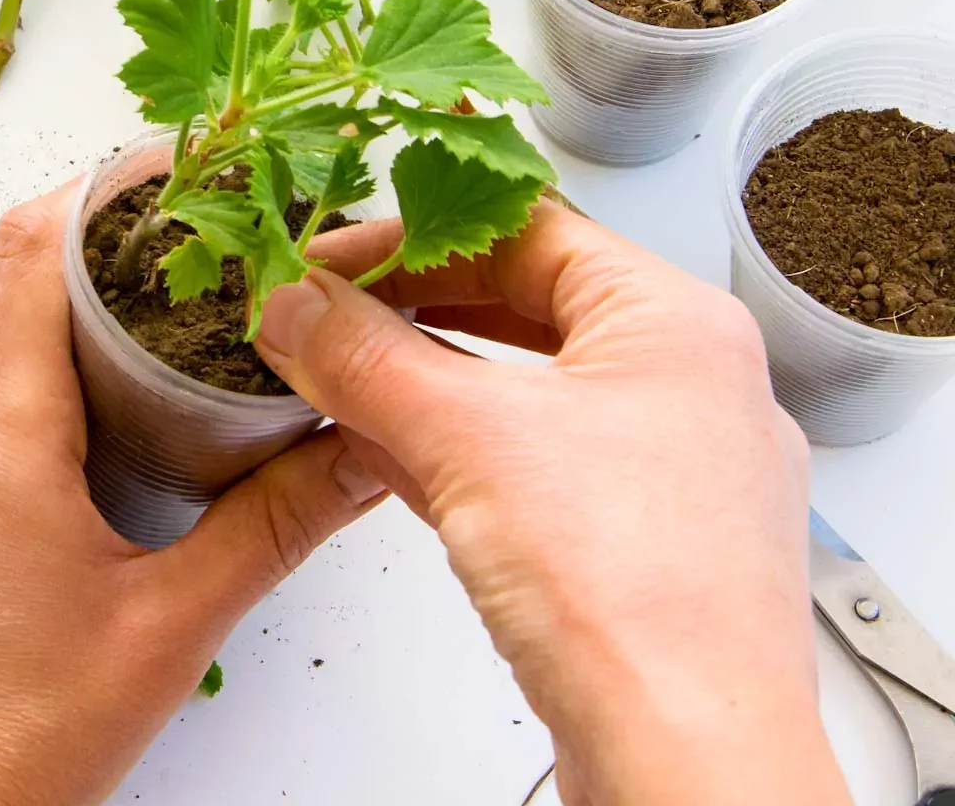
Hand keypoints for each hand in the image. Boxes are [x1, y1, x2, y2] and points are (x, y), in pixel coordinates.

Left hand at [0, 183, 387, 805]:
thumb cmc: (3, 743)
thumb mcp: (166, 629)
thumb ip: (272, 525)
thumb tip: (356, 452)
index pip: (35, 244)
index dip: (107, 191)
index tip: (180, 180)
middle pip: (22, 293)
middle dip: (118, 283)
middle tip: (210, 299)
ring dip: (71, 350)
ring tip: (162, 387)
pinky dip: (26, 402)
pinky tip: (87, 460)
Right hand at [255, 204, 849, 805]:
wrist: (687, 759)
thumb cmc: (633, 595)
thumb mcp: (467, 440)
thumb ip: (366, 358)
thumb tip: (295, 303)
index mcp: (675, 325)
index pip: (529, 229)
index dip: (414, 235)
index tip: (327, 259)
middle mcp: (686, 386)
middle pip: (525, 306)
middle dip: (410, 310)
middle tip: (321, 314)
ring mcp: (666, 471)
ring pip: (525, 393)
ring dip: (423, 384)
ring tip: (331, 379)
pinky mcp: (636, 547)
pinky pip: (532, 468)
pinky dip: (453, 453)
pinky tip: (377, 456)